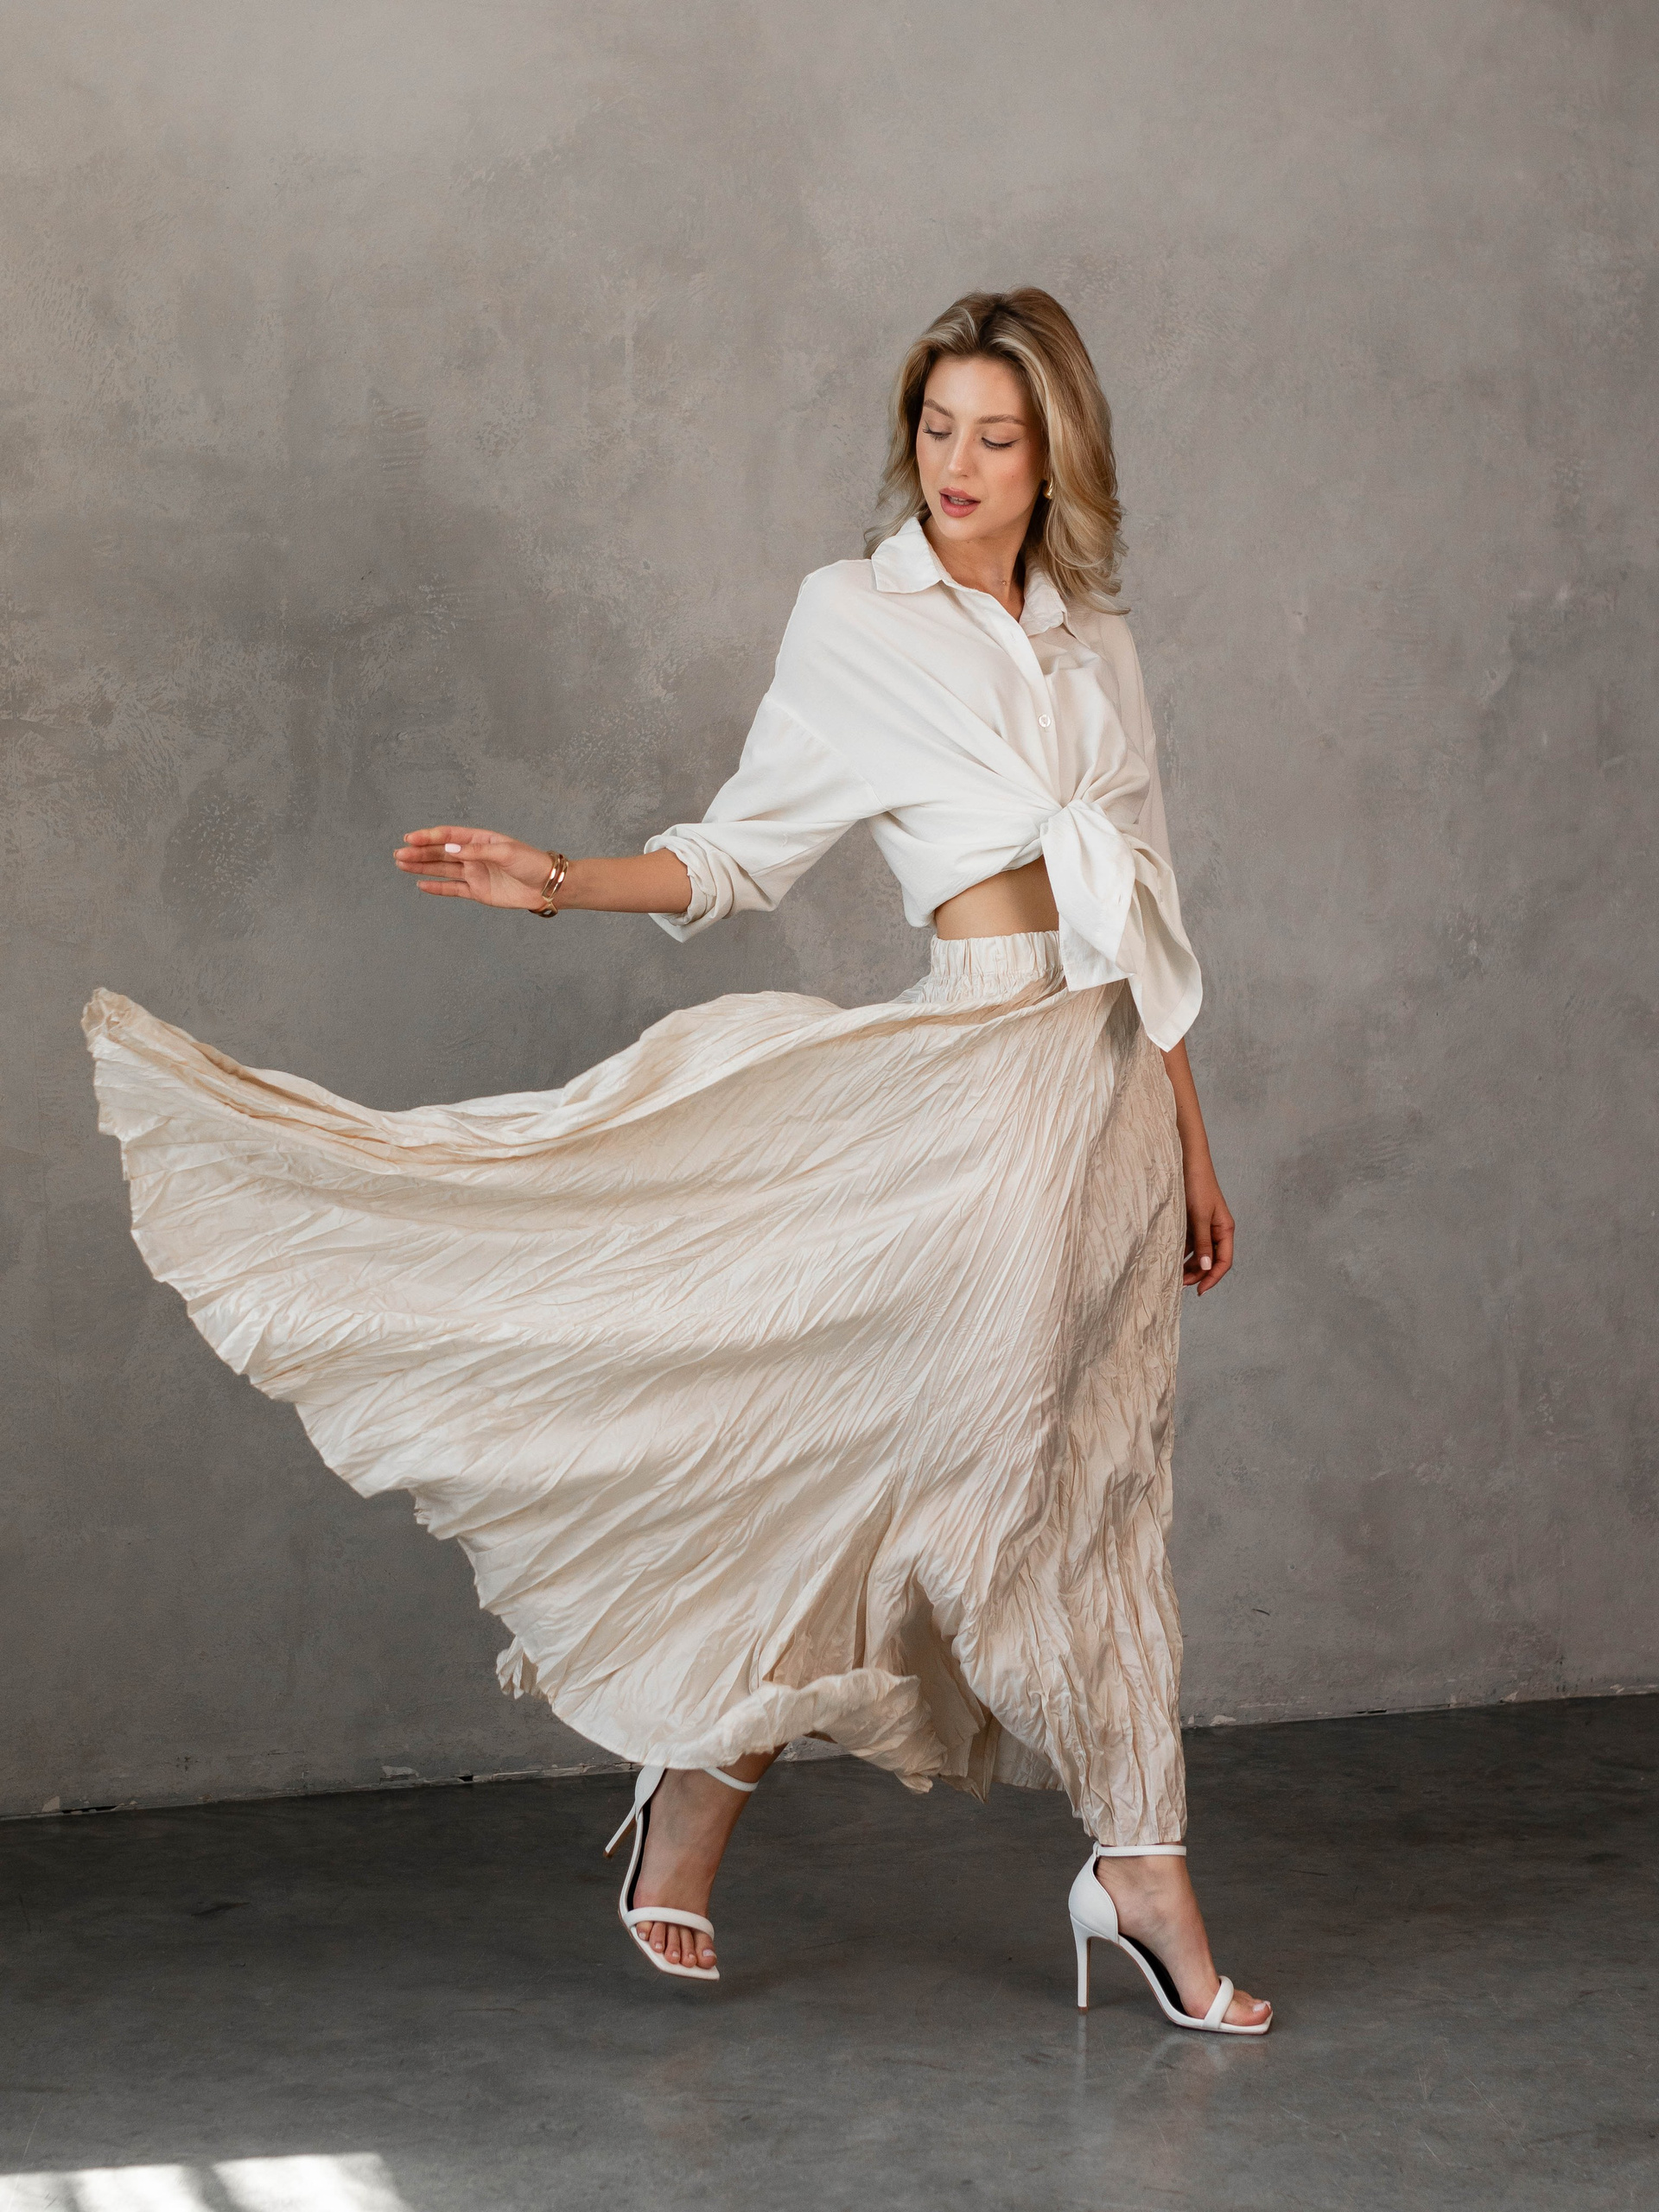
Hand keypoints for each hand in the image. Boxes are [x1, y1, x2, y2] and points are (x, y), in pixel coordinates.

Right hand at [394, 826, 554, 909]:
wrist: (547, 886)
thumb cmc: (531, 863)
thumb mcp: (506, 852)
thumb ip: (476, 850)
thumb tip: (449, 847)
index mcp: (480, 839)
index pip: (448, 835)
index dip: (428, 836)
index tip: (410, 838)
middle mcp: (474, 855)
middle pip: (440, 852)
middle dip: (419, 853)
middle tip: (398, 854)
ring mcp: (474, 873)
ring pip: (442, 869)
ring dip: (422, 867)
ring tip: (401, 864)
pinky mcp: (478, 891)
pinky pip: (453, 889)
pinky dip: (437, 887)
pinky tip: (420, 884)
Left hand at [1182, 1162, 1234, 1293]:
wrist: (1185, 1161)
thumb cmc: (1196, 1185)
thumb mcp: (1199, 1216)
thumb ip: (1202, 1242)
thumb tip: (1206, 1268)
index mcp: (1224, 1229)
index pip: (1224, 1261)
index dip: (1213, 1277)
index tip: (1199, 1290)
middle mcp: (1216, 1230)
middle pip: (1210, 1260)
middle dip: (1197, 1273)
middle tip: (1180, 1284)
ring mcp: (1203, 1226)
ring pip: (1198, 1253)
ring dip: (1188, 1265)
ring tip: (1173, 1274)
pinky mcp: (1190, 1221)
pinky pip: (1188, 1243)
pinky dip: (1180, 1252)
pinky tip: (1169, 1258)